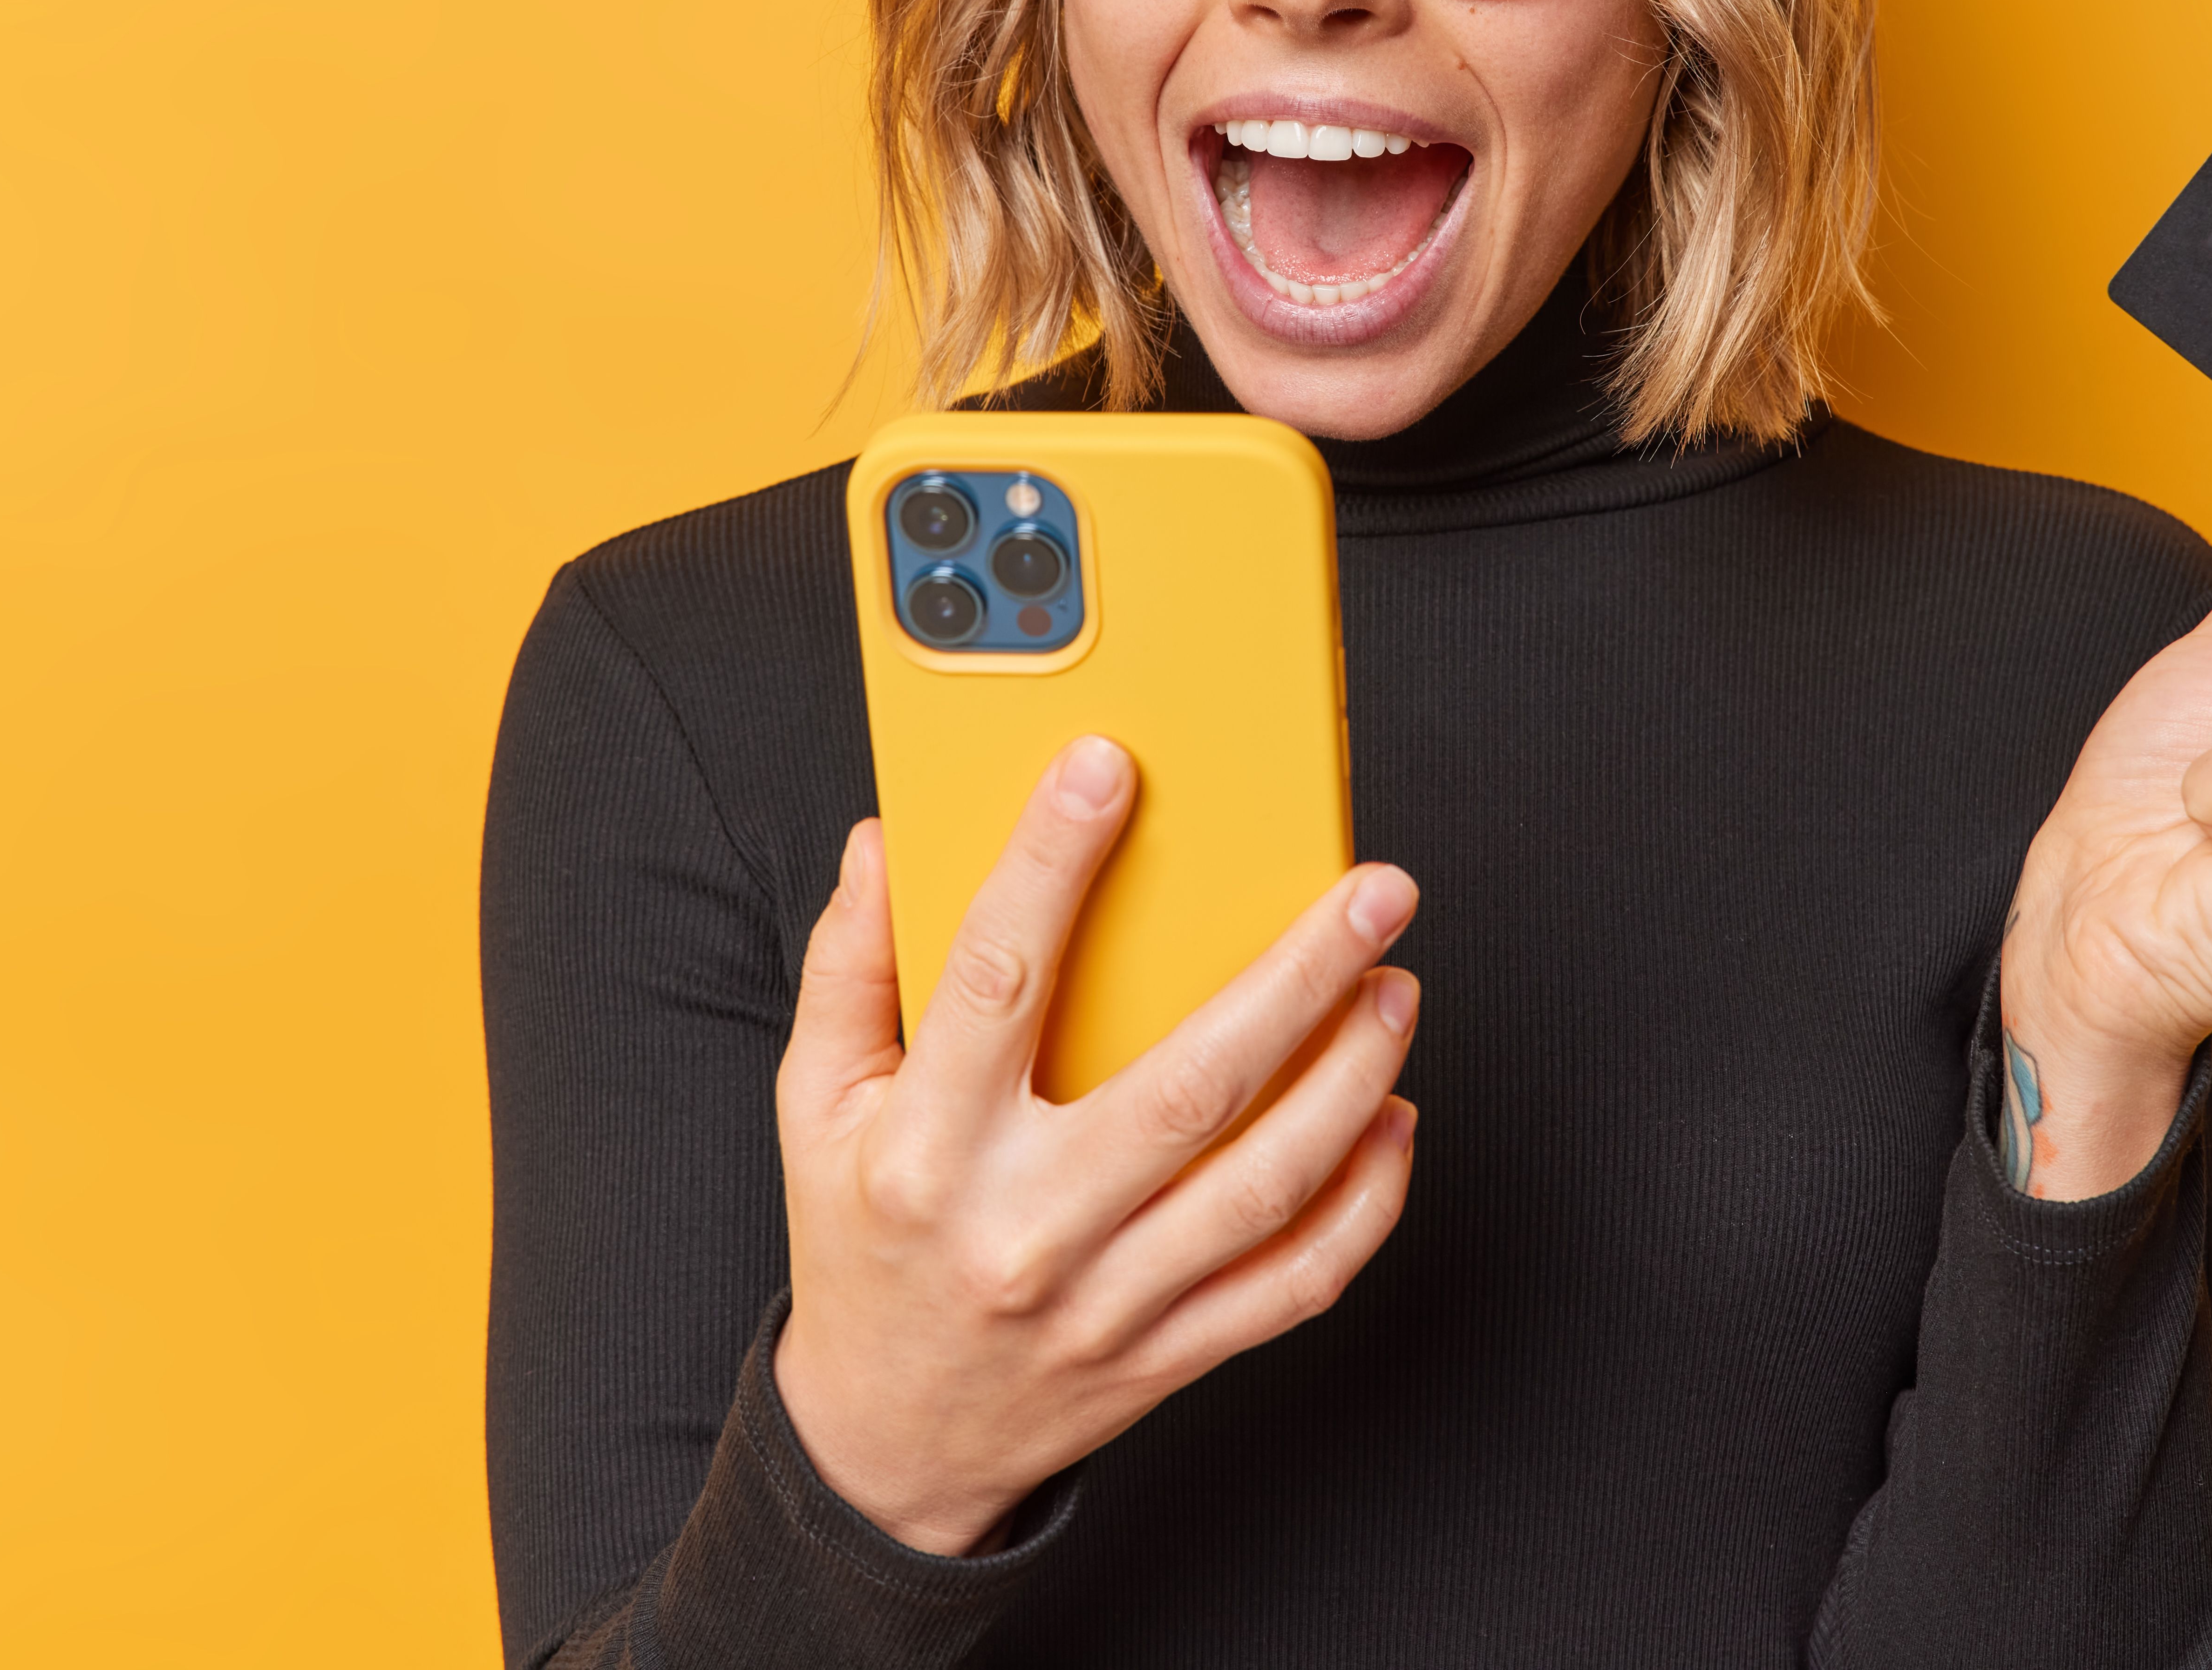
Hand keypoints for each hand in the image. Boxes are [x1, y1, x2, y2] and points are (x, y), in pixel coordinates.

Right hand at [771, 736, 1422, 1552]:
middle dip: (1299, 977)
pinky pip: (1293, 1282)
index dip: (1050, 864)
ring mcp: (1107, 1302)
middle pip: (1187, 1085)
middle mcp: (1024, 1227)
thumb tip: (878, 840)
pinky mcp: (1168, 1355)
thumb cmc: (860, 1245)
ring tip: (1395, 989)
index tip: (1107, 768)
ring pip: (1263, 1185)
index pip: (994, 979)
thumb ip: (848, 969)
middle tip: (1373, 894)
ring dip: (1352, 1079)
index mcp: (926, 1151)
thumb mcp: (816, 1108)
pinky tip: (1392, 1122)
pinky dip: (1364, 1203)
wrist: (884, 1442)